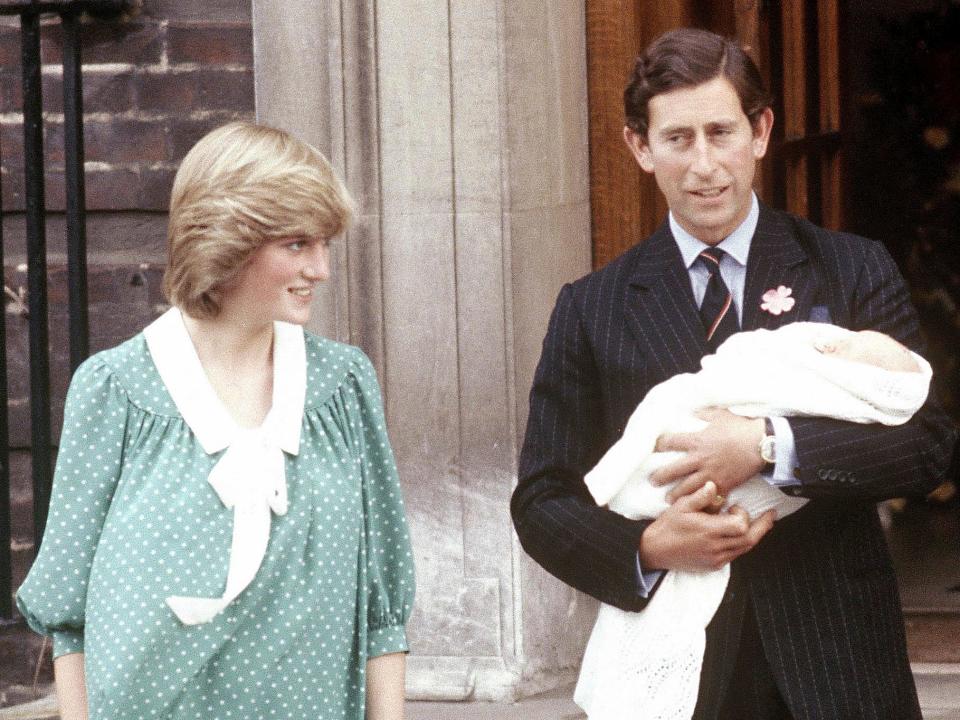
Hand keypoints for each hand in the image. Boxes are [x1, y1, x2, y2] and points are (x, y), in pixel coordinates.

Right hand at [639, 481, 775, 571]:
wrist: (655, 550)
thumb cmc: (668, 526)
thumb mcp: (680, 506)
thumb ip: (700, 496)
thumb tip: (714, 485)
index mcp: (708, 531)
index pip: (740, 526)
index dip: (742, 514)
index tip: (732, 506)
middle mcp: (715, 548)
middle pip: (750, 539)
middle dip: (763, 526)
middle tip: (771, 515)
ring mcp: (716, 559)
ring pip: (745, 549)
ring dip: (753, 535)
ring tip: (759, 523)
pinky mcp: (714, 566)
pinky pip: (735, 555)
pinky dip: (741, 544)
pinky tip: (738, 535)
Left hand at [651, 408, 765, 500]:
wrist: (762, 444)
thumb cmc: (740, 427)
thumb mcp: (718, 414)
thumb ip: (702, 413)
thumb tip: (692, 411)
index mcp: (696, 440)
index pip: (669, 442)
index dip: (659, 445)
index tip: (654, 448)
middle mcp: (699, 459)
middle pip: (672, 470)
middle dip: (660, 477)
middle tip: (653, 481)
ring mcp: (710, 474)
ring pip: (687, 488)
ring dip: (676, 494)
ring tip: (669, 499)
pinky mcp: (723, 484)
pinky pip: (709, 497)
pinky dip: (701, 503)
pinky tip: (695, 506)